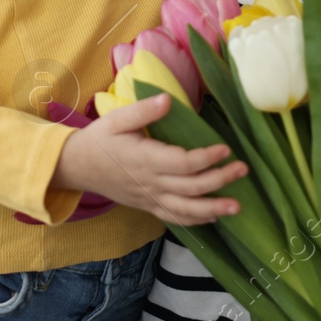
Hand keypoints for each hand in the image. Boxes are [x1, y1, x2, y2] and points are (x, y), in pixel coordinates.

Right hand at [51, 91, 247, 224]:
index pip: (182, 163)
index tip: (225, 149)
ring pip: (185, 209)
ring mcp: (149, 198)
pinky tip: (214, 218)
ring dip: (213, 209)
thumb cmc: (100, 140)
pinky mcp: (148, 207)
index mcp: (145, 159)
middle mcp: (150, 183)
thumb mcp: (116, 119)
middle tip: (243, 170)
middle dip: (220, 180)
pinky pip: (174, 218)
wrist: (77, 167)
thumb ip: (143, 110)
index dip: (206, 158)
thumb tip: (167, 100)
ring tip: (237, 207)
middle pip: (191, 187)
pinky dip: (196, 221)